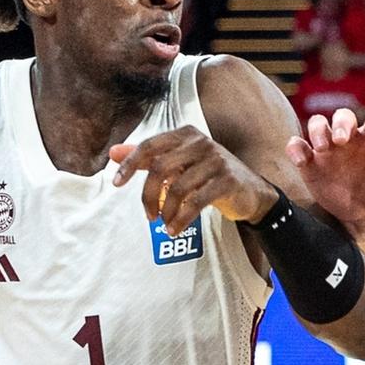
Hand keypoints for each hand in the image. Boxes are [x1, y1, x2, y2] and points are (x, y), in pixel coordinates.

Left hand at [103, 128, 277, 237]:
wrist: (251, 191)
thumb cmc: (209, 176)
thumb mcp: (179, 163)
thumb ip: (148, 157)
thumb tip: (113, 153)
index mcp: (185, 134)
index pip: (150, 146)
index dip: (130, 165)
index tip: (116, 184)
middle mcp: (200, 142)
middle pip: (160, 167)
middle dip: (148, 195)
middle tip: (148, 215)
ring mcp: (216, 160)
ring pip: (177, 187)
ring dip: (166, 211)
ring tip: (164, 224)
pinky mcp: (226, 180)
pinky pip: (196, 202)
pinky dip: (181, 219)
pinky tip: (175, 229)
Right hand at [284, 106, 364, 230]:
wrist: (362, 212)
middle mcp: (350, 137)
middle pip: (343, 115)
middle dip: (341, 123)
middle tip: (341, 140)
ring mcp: (328, 148)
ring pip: (318, 124)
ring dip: (317, 131)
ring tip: (322, 147)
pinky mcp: (310, 163)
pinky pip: (298, 147)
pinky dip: (295, 149)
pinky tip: (300, 161)